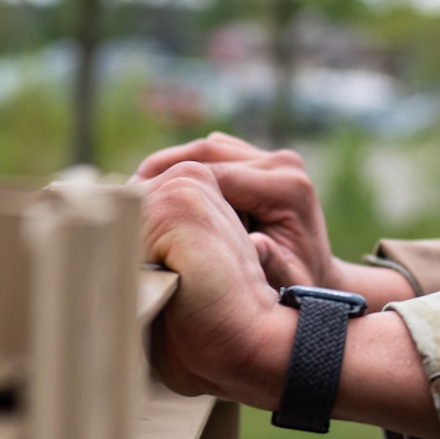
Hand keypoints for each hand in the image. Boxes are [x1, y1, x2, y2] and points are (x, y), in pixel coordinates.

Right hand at [140, 162, 294, 403]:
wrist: (318, 279)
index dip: (171, 187)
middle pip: (206, 153)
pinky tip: (156, 193)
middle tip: (121, 196)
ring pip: (204, 149)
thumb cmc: (298, 289)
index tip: (135, 208)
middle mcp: (282, 164)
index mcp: (288, 188)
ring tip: (134, 194)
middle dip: (162, 172)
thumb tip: (251, 245)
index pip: (216, 175)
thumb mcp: (286, 284)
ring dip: (168, 166)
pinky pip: (212, 156)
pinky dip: (183, 170)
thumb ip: (270, 264)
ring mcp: (271, 158)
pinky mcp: (259, 160)